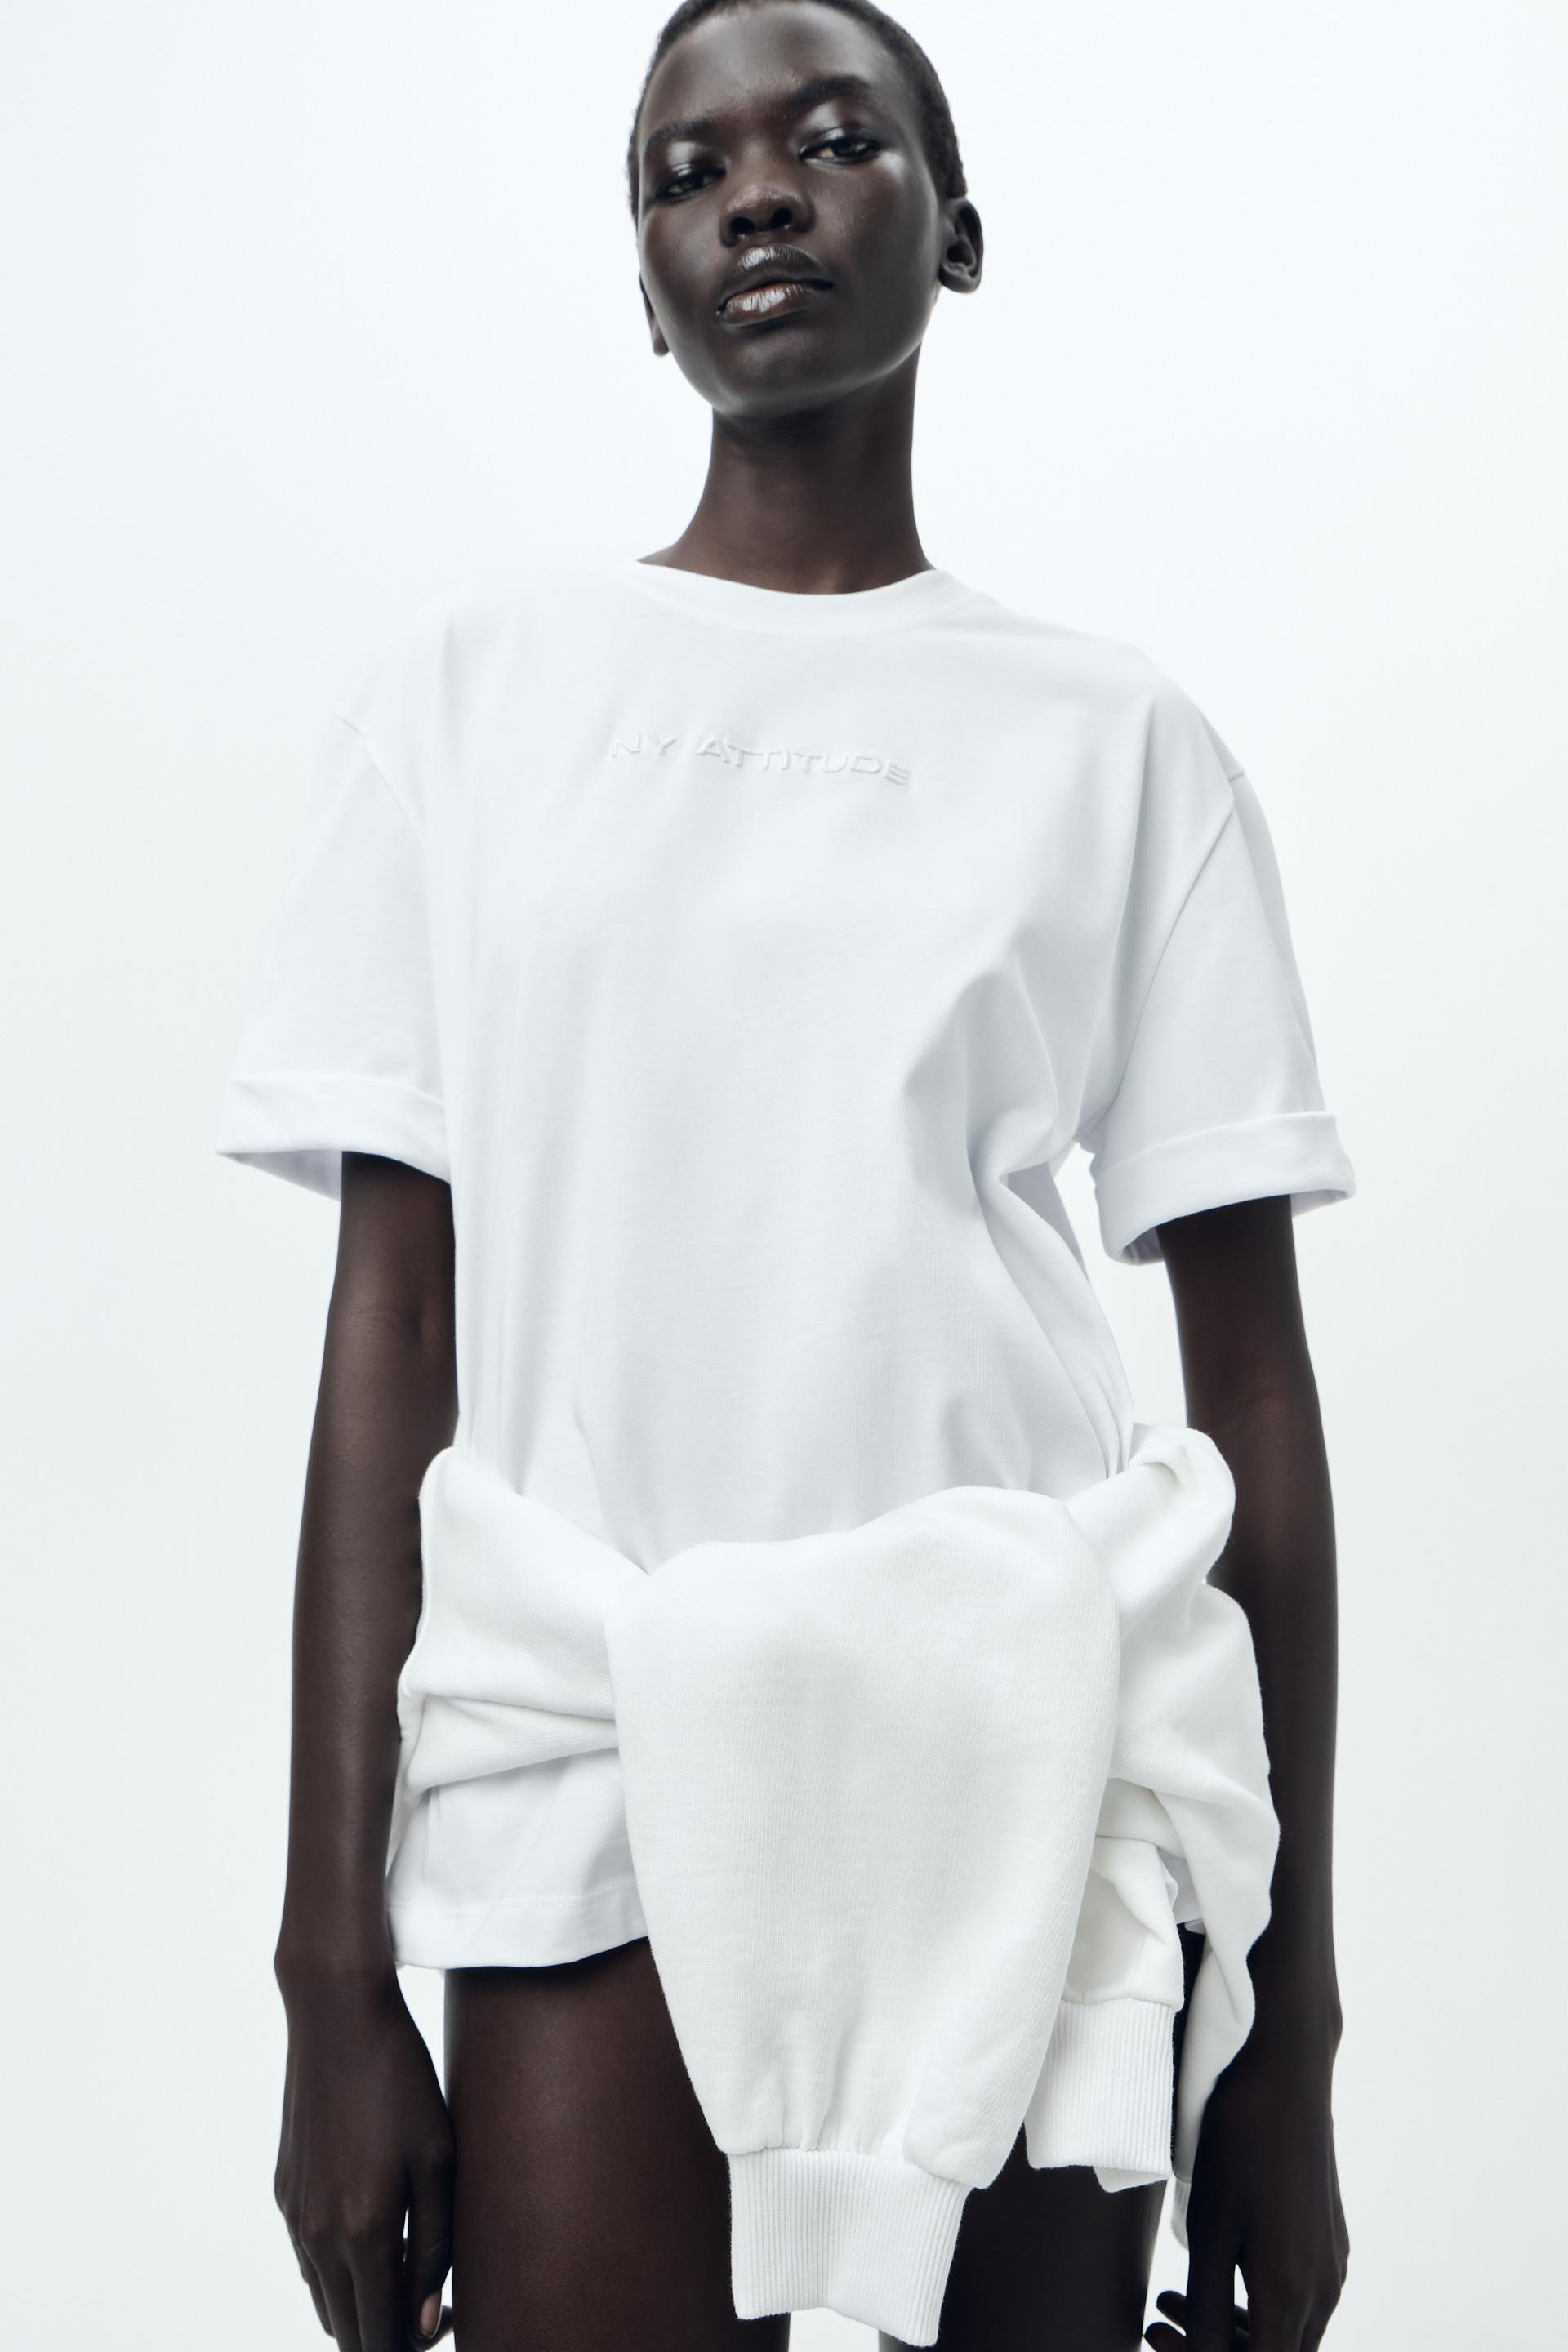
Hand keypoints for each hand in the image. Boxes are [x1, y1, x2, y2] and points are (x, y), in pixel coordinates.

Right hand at [275, 1966, 454, 2348]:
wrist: (336, 2017)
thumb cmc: (401, 2081)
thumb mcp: (439, 2158)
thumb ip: (434, 2247)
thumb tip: (422, 2321)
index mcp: (362, 2232)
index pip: (379, 2337)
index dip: (414, 2344)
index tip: (445, 2318)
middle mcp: (318, 2237)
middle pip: (347, 2332)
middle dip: (388, 2335)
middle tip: (430, 2304)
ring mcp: (295, 2217)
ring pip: (325, 2301)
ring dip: (362, 2305)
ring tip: (408, 2268)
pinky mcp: (284, 2194)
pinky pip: (310, 2261)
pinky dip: (340, 2271)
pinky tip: (374, 2232)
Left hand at [1145, 2029, 1348, 2351]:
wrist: (1286, 2073)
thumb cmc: (1240, 2144)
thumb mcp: (1209, 2231)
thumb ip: (1206, 2305)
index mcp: (1293, 2294)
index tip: (1161, 2336)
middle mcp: (1324, 2289)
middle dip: (1215, 2350)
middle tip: (1160, 2320)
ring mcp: (1332, 2264)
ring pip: (1287, 2331)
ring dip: (1231, 2328)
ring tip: (1171, 2297)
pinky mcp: (1329, 2240)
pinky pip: (1298, 2298)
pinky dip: (1254, 2300)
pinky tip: (1214, 2269)